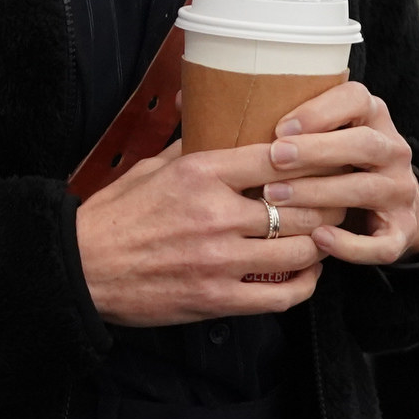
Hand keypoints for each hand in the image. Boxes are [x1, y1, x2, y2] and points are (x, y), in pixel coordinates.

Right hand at [73, 139, 327, 326]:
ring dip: (319, 245)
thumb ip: (188, 149)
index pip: (276, 158)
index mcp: (197, 174)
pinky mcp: (217, 298)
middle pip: (300, 206)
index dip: (311, 158)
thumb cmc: (112, 217)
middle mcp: (214, 214)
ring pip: (300, 251)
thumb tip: (209, 120)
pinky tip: (306, 275)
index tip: (327, 160)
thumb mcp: (148, 169)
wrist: (80, 267)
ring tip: (324, 237)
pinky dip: (304, 286)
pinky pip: (282, 296)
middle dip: (326, 204)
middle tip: (338, 201)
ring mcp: (219, 259)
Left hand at [263, 81, 418, 264]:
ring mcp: (400, 191)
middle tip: (274, 157)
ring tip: (276, 196)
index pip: (356, 99)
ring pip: (366, 189)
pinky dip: (350, 244)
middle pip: (364, 144)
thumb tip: (223, 114)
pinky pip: (381, 242)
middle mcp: (393, 151)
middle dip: (317, 150)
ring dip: (320, 193)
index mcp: (372, 118)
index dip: (319, 111)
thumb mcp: (319, 135)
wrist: (387, 208)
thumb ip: (291, 126)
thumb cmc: (333, 164)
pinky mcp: (401, 231)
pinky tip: (318, 238)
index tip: (279, 128)